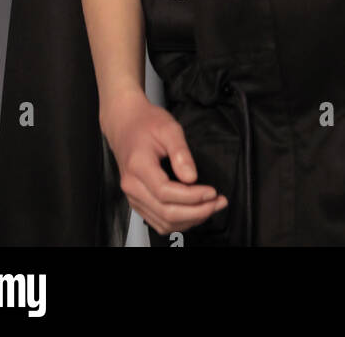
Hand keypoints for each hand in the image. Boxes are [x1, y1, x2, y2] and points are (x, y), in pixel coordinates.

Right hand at [100, 87, 228, 236]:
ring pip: (163, 223)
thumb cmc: (147, 123)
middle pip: (165, 212)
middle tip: (218, 203)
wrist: (126, 124)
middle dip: (197, 212)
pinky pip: (159, 222)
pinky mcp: (138, 202)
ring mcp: (133, 197)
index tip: (212, 192)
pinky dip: (180, 222)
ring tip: (212, 207)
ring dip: (191, 220)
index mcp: (138, 166)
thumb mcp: (169, 128)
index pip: (165, 192)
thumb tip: (192, 178)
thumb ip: (181, 152)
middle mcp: (132, 187)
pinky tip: (196, 211)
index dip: (192, 196)